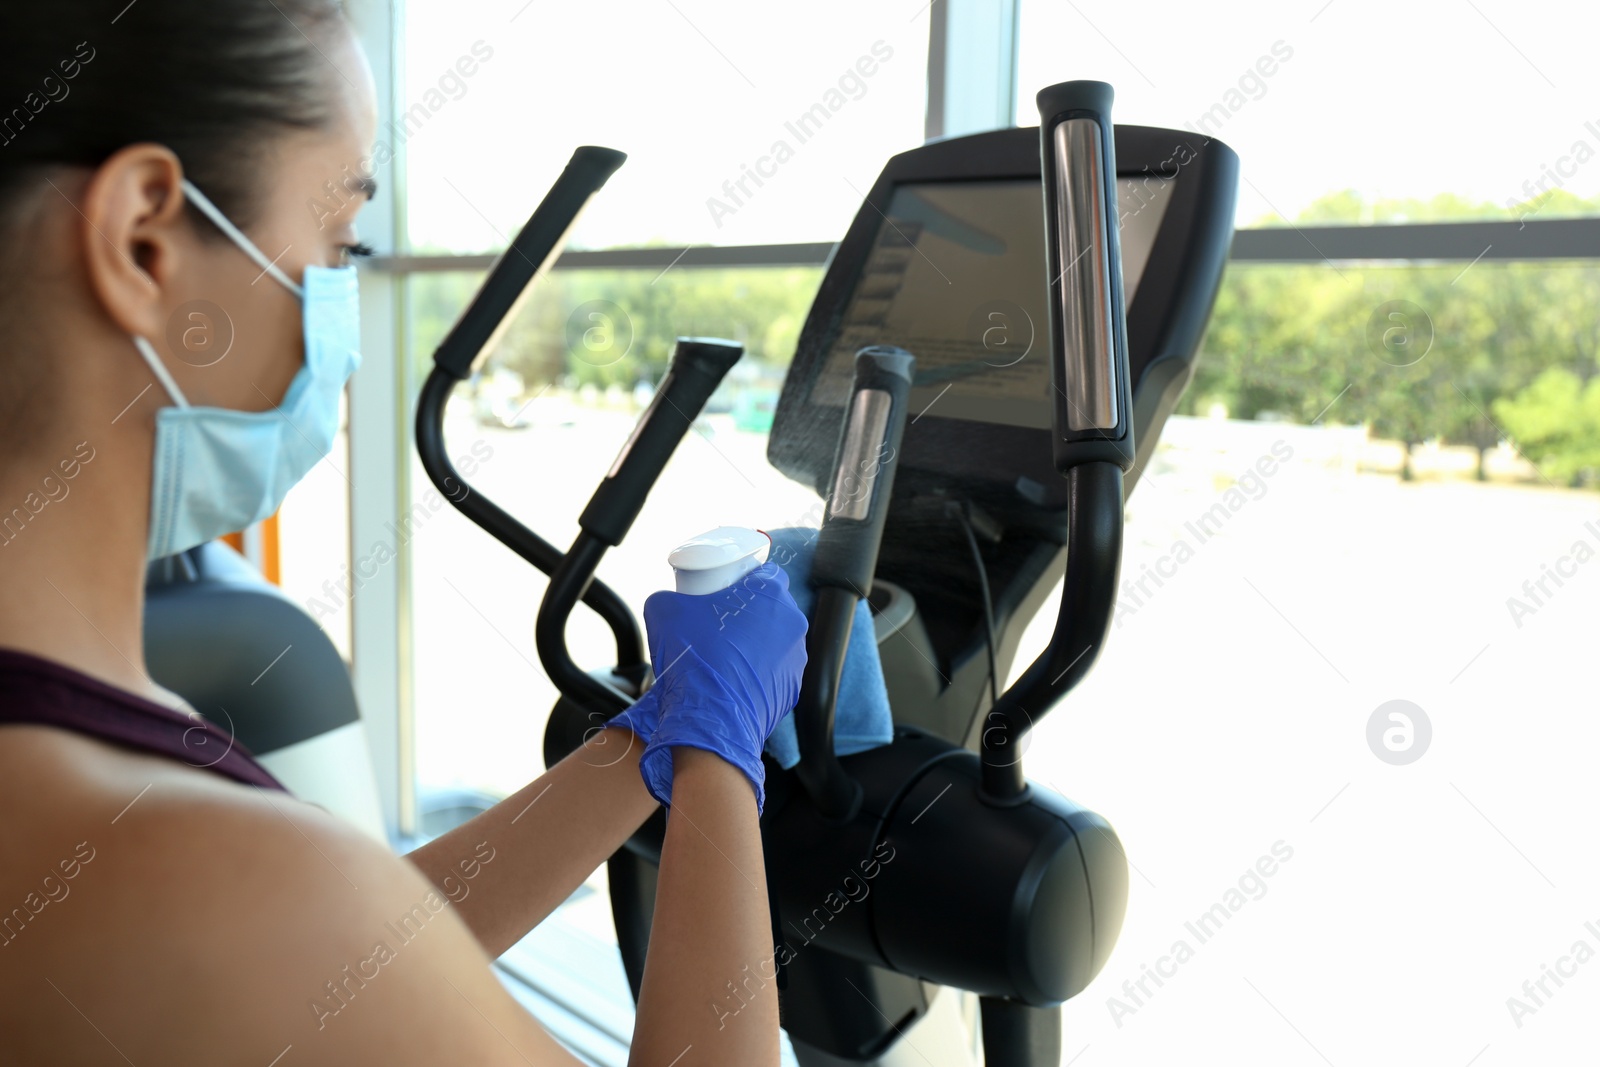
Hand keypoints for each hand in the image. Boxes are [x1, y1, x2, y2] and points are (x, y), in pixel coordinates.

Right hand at [634, 561, 807, 814]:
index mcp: (773, 594)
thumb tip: (665, 602)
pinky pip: (773, 672)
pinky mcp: (792, 690)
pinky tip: (732, 680)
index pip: (765, 574)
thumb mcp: (665, 612)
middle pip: (770, 608)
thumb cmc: (694, 658)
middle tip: (718, 622)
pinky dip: (756, 674)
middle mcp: (793, 624)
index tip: (723, 592)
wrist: (709, 719)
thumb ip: (666, 598)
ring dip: (753, 644)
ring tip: (723, 655)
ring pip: (773, 641)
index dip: (742, 580)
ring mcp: (796, 659)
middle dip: (748, 613)